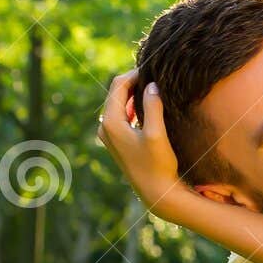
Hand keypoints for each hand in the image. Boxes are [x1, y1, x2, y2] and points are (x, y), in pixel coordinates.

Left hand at [97, 70, 182, 214]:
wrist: (156, 193)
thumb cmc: (157, 165)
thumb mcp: (156, 134)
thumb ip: (152, 106)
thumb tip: (151, 85)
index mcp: (110, 122)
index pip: (118, 86)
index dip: (135, 74)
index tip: (153, 70)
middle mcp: (105, 127)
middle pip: (116, 93)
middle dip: (134, 82)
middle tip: (155, 75)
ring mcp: (109, 135)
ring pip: (119, 104)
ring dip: (134, 94)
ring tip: (153, 88)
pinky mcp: (117, 142)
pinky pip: (122, 116)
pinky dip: (133, 107)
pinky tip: (148, 106)